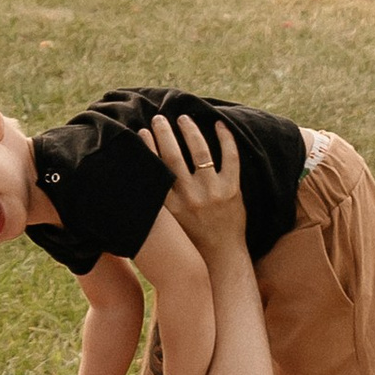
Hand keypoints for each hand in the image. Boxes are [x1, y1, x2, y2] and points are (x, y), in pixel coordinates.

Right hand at [145, 109, 244, 251]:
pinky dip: (225, 138)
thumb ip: (157, 203)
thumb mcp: (169, 222)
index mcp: (170, 204)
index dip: (148, 147)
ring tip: (183, 118)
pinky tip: (219, 125)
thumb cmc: (191, 240)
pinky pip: (230, 157)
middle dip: (164, 132)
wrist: (221, 256)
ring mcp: (212, 191)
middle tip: (159, 118)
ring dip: (190, 130)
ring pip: (200, 151)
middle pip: (173, 155)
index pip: (156, 168)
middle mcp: (189, 195)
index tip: (141, 131)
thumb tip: (142, 181)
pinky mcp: (232, 189)